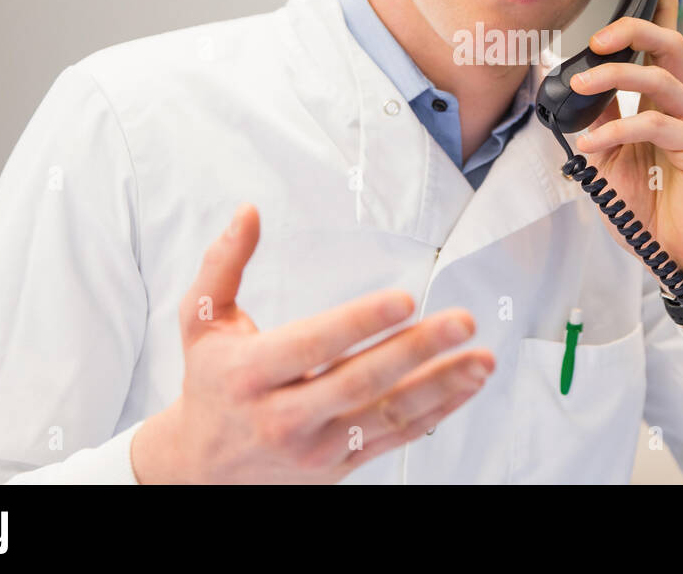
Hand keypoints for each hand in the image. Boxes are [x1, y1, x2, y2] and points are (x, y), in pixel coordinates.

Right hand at [130, 203, 494, 482]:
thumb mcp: (200, 323)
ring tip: (481, 358)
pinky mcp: (340, 464)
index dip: (359, 322)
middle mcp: (283, 417)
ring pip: (387, 416)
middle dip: (416, 351)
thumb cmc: (210, 384)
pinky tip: (467, 383)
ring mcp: (316, 447)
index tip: (404, 298)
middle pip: (359, 381)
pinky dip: (438, 411)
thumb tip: (249, 212)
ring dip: (441, 386)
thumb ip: (223, 265)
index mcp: (250, 373)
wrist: (201, 471)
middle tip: (462, 320)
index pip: (312, 345)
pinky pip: (396, 437)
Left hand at [568, 0, 682, 341]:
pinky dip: (619, 128)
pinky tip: (595, 143)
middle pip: (670, 45)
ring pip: (661, 77)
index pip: (668, 48)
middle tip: (592, 41)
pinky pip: (657, 123)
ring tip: (580, 85)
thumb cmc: (656, 215)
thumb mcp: (615, 166)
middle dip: (630, 30)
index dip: (664, 11)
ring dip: (614, 76)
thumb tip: (579, 100)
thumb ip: (604, 128)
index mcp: (670, 105)